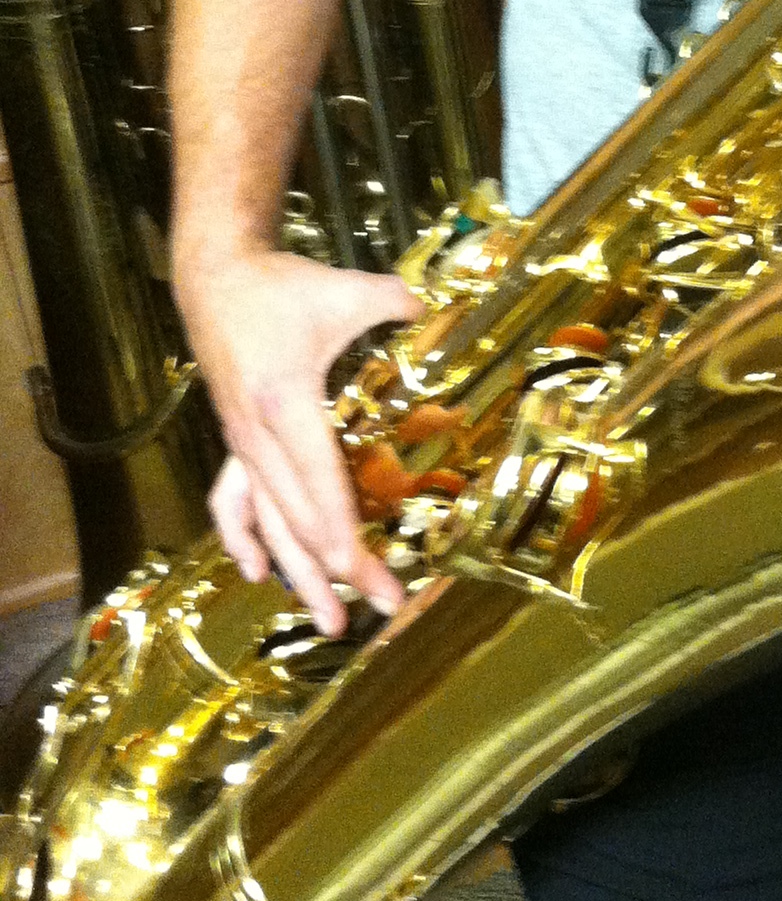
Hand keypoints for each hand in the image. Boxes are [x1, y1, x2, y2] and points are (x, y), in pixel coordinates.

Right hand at [177, 246, 420, 634]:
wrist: (217, 281)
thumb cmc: (282, 288)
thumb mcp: (346, 289)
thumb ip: (398, 303)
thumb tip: (445, 311)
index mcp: (287, 405)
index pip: (319, 486)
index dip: (343, 536)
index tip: (367, 575)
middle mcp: (258, 437)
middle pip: (299, 520)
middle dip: (338, 572)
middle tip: (380, 608)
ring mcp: (242, 445)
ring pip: (268, 524)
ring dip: (296, 574)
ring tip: (328, 620)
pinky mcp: (234, 442)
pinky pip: (232, 502)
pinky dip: (243, 539)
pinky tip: (255, 572)